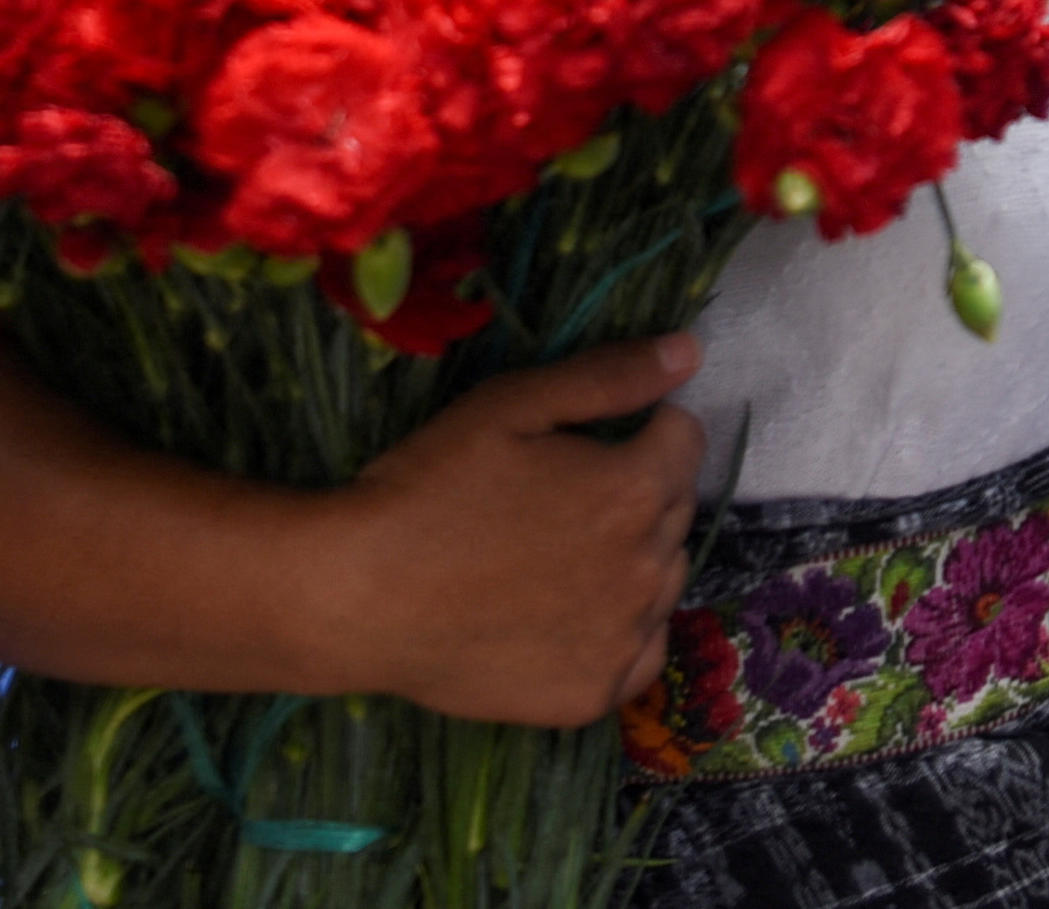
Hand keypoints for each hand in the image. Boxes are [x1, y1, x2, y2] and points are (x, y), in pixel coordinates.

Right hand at [305, 333, 707, 723]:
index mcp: (634, 491)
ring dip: (633, 558)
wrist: (359, 598)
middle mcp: (648, 570)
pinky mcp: (592, 696)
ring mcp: (623, 641)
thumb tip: (689, 352)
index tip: (588, 441)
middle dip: (637, 489)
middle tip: (559, 497)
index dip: (641, 427)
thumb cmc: (428, 488)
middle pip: (675, 508)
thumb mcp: (512, 406)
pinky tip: (564, 616)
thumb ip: (609, 377)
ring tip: (556, 556)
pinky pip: (639, 652)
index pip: (684, 438)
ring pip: (663, 578)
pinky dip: (619, 631)